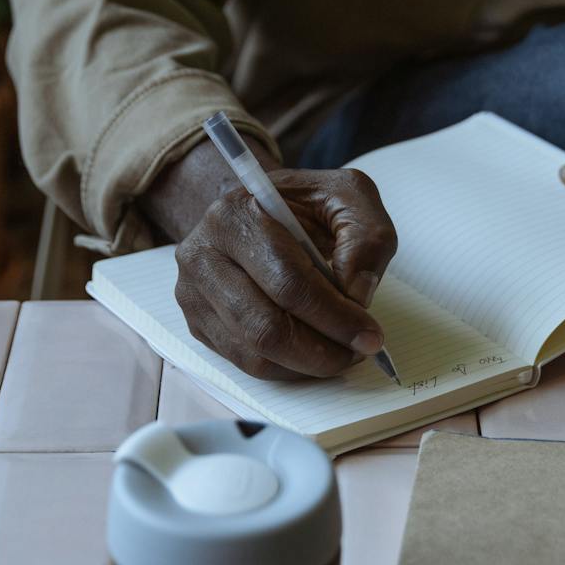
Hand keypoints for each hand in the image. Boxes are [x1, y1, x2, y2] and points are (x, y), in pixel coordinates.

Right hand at [145, 139, 398, 379]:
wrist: (253, 208)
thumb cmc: (302, 204)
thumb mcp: (347, 196)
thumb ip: (365, 237)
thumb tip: (357, 295)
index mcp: (235, 215)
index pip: (288, 282)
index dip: (335, 316)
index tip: (371, 335)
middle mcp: (202, 255)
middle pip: (265, 327)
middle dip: (322, 351)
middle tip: (359, 351)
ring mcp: (193, 292)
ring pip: (253, 352)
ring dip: (307, 365)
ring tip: (341, 353)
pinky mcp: (197, 320)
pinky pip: (244, 361)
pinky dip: (286, 368)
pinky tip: (313, 353)